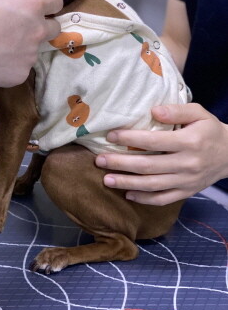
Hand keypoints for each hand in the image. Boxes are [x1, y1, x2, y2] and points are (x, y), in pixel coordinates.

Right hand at [0, 0, 62, 87]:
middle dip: (43, 26)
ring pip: (33, 50)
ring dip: (22, 47)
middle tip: (21, 26)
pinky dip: (8, 66)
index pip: (56, 1)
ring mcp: (29, 56)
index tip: (42, 4)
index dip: (50, 2)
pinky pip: (18, 69)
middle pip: (54, 28)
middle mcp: (36, 31)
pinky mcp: (18, 76)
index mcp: (30, 5)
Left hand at [95, 104, 227, 204]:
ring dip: (127, 184)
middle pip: (148, 166)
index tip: (111, 135)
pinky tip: (127, 195)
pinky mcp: (187, 192)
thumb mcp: (199, 113)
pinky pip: (163, 199)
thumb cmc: (210, 130)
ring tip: (106, 180)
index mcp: (189, 142)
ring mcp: (186, 181)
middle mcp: (187, 164)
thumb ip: (176, 110)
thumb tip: (153, 111)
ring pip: (152, 185)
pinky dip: (144, 199)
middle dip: (121, 164)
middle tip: (99, 161)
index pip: (154, 142)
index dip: (130, 139)